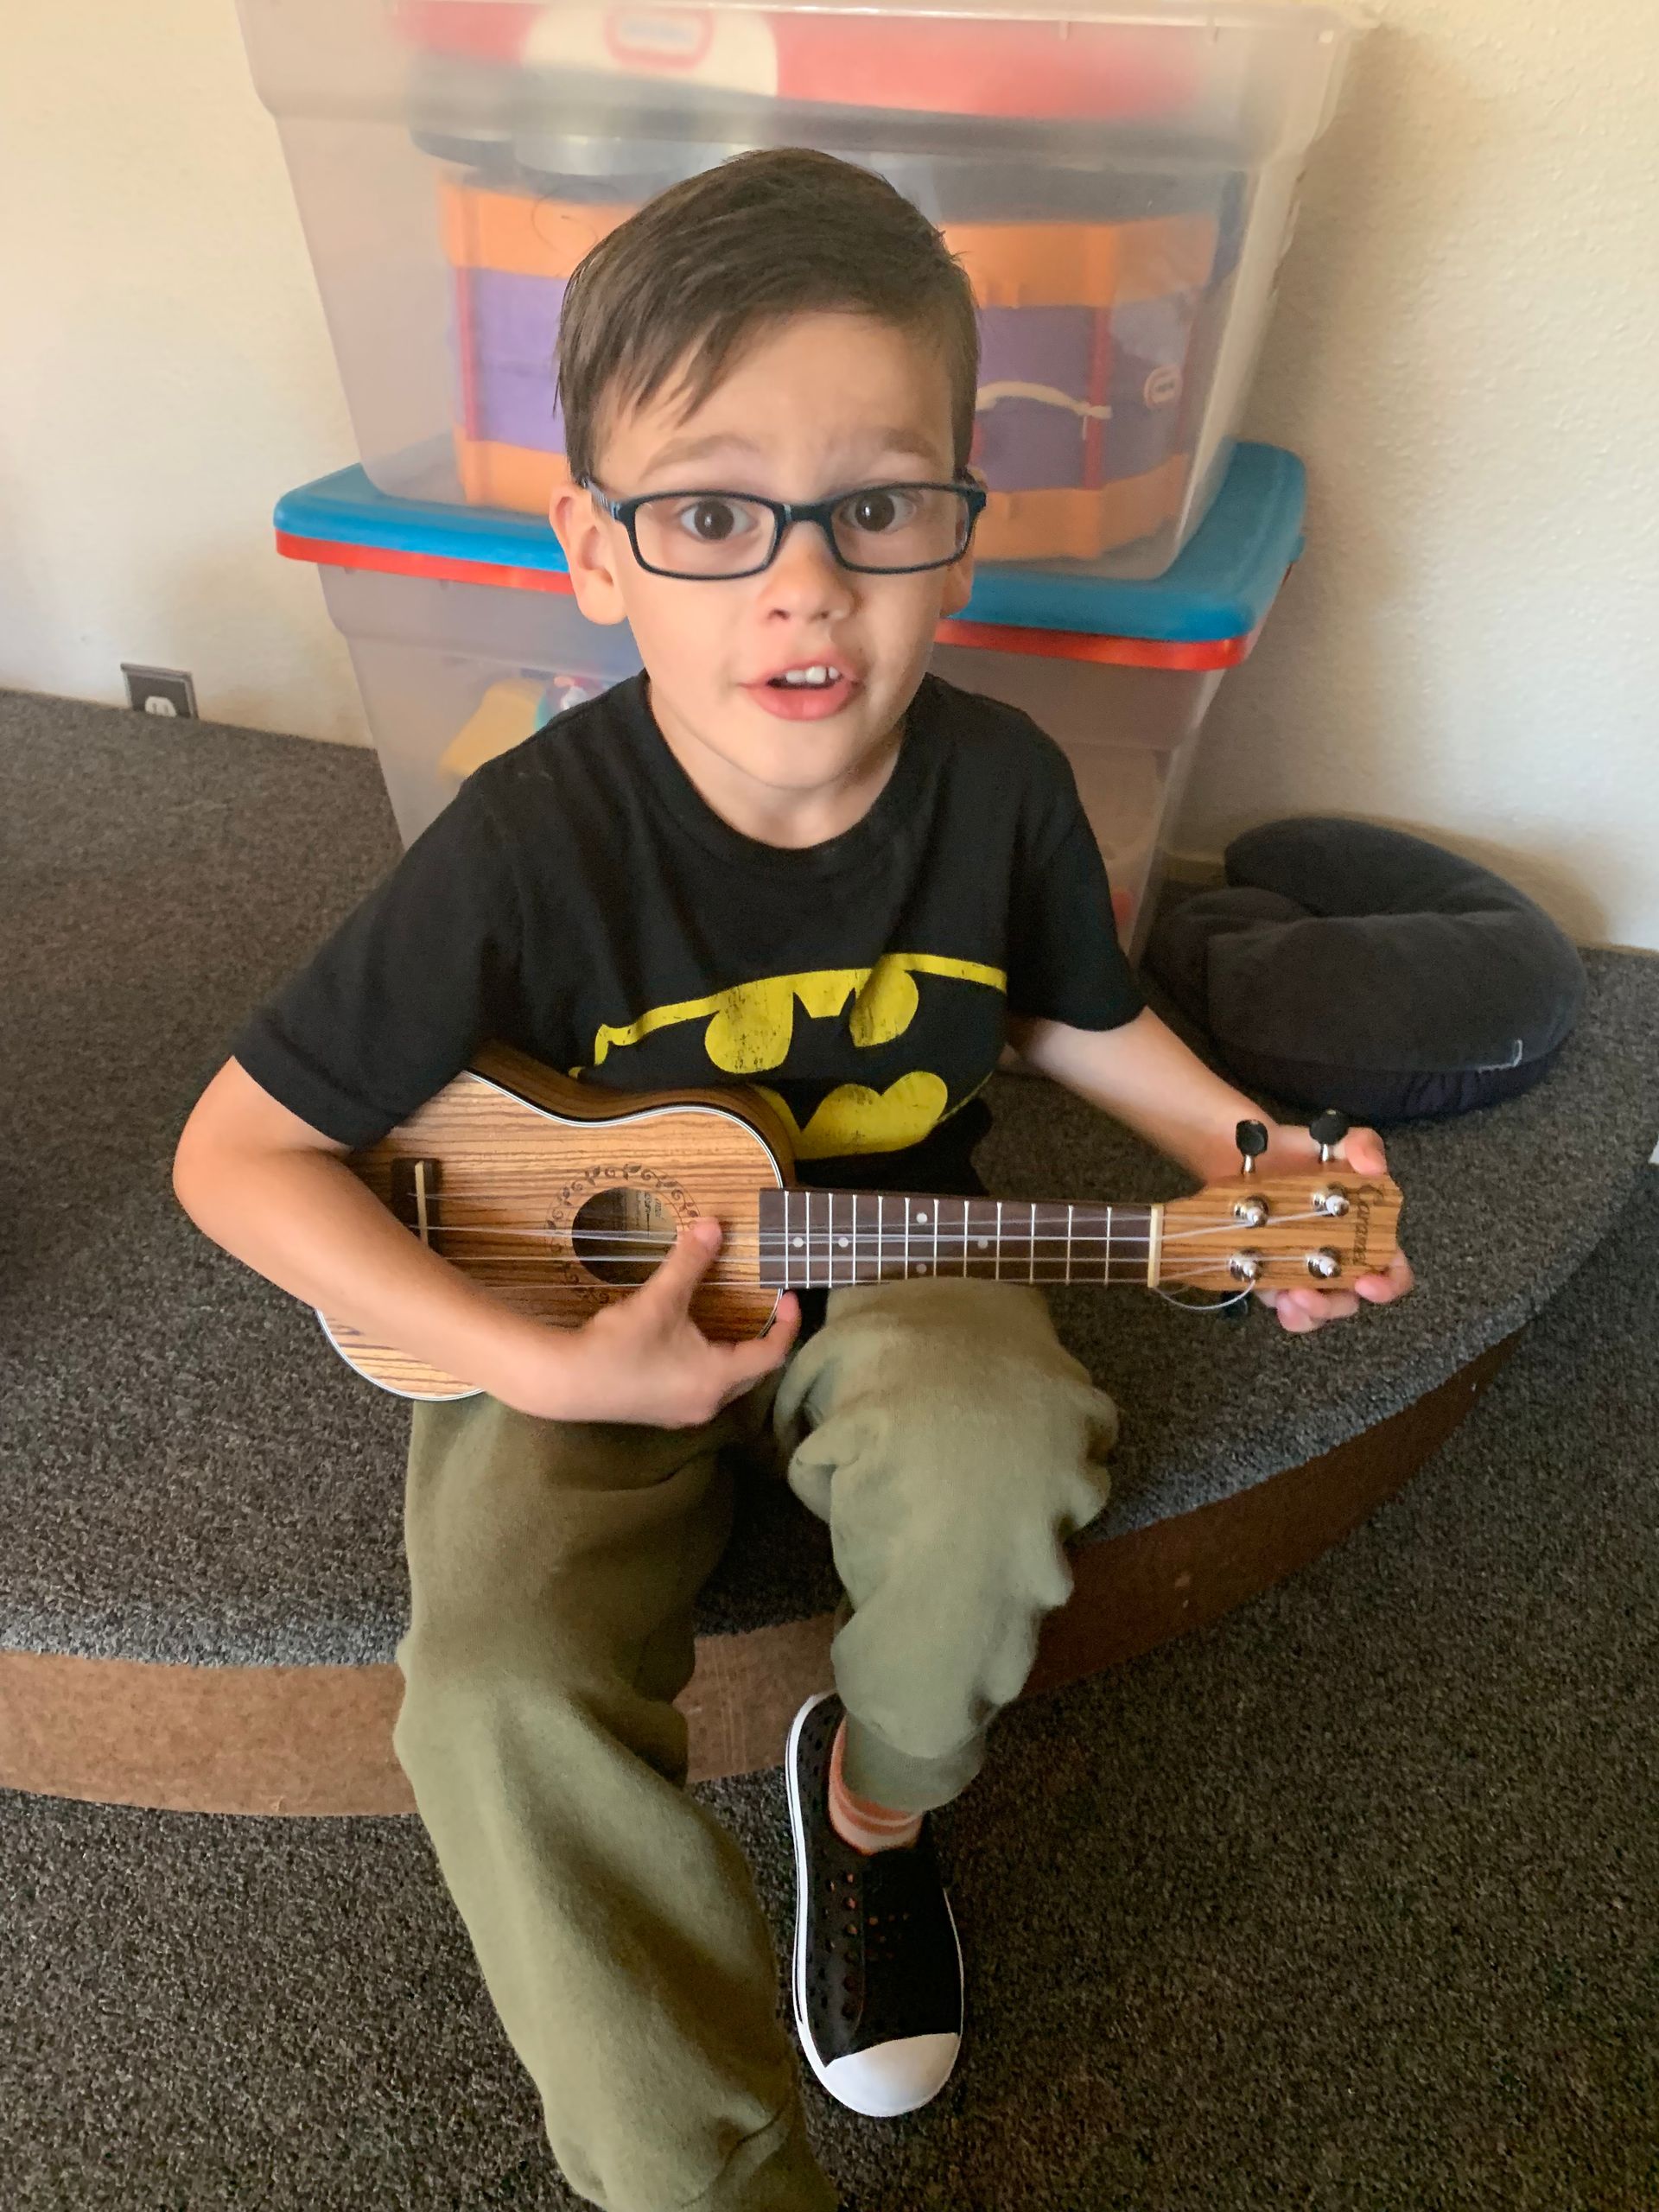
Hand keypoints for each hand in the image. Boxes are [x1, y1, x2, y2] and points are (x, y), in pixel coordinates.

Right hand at [502, 1218, 800, 1424]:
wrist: (565, 1382)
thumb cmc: (619, 1344)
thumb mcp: (661, 1298)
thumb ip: (690, 1261)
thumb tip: (714, 1224)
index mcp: (718, 1378)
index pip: (772, 1354)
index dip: (787, 1324)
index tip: (788, 1296)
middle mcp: (707, 1402)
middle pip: (753, 1372)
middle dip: (763, 1340)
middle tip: (765, 1308)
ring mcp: (682, 1413)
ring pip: (727, 1384)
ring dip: (736, 1354)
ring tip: (732, 1323)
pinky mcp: (660, 1412)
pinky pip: (702, 1389)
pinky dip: (710, 1366)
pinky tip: (692, 1346)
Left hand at [1251, 1120, 1415, 1335]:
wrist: (1243, 1152)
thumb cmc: (1298, 1151)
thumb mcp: (1334, 1139)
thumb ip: (1362, 1145)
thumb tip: (1374, 1167)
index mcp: (1364, 1233)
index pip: (1391, 1270)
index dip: (1388, 1285)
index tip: (1368, 1284)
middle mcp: (1338, 1259)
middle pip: (1347, 1300)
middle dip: (1330, 1305)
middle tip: (1307, 1294)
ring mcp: (1301, 1271)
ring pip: (1311, 1309)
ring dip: (1303, 1312)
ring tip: (1286, 1298)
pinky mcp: (1268, 1272)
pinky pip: (1275, 1299)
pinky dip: (1273, 1301)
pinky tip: (1260, 1284)